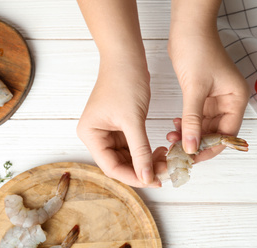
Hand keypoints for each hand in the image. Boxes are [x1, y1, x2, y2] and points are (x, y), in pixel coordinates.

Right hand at [76, 0, 166, 186]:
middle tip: (164, 171)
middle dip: (142, 169)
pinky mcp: (120, 126)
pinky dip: (146, 150)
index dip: (133, 177)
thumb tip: (148, 178)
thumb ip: (140, 151)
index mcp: (90, 134)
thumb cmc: (124, 82)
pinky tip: (160, 151)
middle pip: (119, 163)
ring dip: (146, 160)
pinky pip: (133, 145)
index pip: (111, 166)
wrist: (127, 56)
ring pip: (128, 156)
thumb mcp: (132, 120)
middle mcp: (96, 135)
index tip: (154, 181)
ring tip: (166, 160)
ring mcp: (108, 131)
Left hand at [167, 0, 249, 161]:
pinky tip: (175, 126)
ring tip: (172, 138)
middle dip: (197, 142)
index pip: (227, 134)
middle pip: (216, 132)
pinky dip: (186, 124)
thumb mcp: (195, 88)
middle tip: (178, 151)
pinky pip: (197, 117)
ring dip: (189, 134)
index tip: (192, 157)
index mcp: (236, 99)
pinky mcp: (203, 95)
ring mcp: (216, 99)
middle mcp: (229, 101)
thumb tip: (190, 146)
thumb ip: (192, 120)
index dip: (210, 147)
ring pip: (204, 126)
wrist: (188, 28)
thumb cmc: (198, 50)